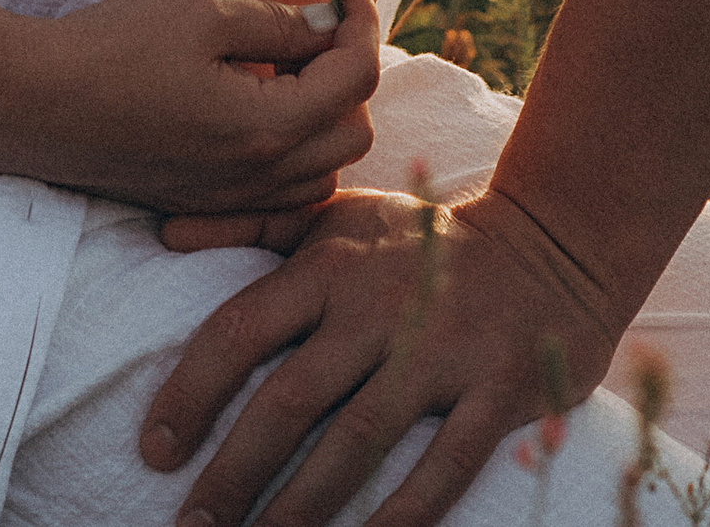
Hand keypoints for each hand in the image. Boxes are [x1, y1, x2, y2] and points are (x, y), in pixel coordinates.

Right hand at [0, 0, 383, 217]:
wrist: (33, 104)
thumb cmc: (113, 49)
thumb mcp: (204, 16)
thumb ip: (281, 24)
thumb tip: (330, 23)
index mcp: (265, 129)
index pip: (356, 79)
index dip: (363, 19)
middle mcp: (257, 177)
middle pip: (353, 134)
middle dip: (350, 72)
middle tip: (313, 23)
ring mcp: (229, 198)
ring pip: (323, 172)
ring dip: (325, 117)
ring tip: (285, 63)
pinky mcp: (203, 203)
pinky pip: (282, 193)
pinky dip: (293, 152)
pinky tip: (257, 105)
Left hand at [138, 185, 628, 526]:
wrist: (554, 236)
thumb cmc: (422, 239)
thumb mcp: (337, 214)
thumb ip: (250, 223)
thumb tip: (163, 235)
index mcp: (331, 263)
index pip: (242, 329)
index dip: (191, 393)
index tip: (155, 450)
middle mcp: (378, 306)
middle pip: (289, 400)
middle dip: (232, 473)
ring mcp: (440, 351)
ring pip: (355, 443)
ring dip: (299, 509)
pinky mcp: (496, 391)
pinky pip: (441, 469)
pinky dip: (398, 517)